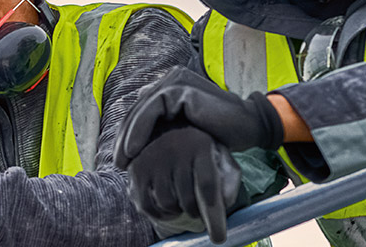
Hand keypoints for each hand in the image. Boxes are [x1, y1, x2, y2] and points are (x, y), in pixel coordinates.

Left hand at [116, 68, 283, 169]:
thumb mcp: (186, 128)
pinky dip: (139, 130)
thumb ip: (165, 123)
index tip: (122, 159)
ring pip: (141, 110)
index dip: (128, 133)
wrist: (250, 127)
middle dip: (124, 137)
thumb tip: (137, 126)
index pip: (141, 110)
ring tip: (123, 160)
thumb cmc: (220, 131)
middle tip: (118, 162)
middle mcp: (171, 78)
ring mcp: (176, 81)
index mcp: (172, 84)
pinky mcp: (181, 89)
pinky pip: (151, 111)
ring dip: (128, 136)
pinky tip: (134, 150)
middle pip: (138, 109)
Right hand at [125, 127, 243, 243]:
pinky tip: (169, 207)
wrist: (168, 130)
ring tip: (183, 203)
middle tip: (199, 210)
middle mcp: (173, 147)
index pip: (207, 185)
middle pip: (187, 199)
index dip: (214, 216)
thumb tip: (224, 204)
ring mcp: (152, 158)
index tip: (219, 239)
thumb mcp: (222, 159)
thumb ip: (229, 180)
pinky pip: (147, 205)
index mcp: (200, 144)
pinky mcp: (136, 169)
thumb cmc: (202, 151)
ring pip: (167, 203)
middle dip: (196, 212)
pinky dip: (160, 214)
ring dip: (178, 211)